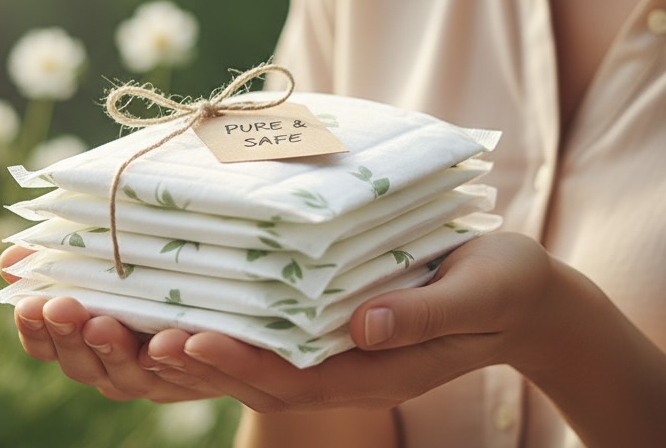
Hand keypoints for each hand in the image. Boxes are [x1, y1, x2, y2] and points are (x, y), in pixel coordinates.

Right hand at [0, 245, 222, 402]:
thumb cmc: (148, 277)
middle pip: (81, 364)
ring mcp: (155, 376)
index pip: (46, 344)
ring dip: (114, 351)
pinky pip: (186, 372)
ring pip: (128, 375)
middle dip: (69, 336)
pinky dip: (176, 358)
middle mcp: (114, 367)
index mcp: (85, 340)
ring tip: (106, 324)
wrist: (229, 315)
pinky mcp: (199, 373)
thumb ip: (61, 262)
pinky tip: (171, 339)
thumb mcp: (104, 262)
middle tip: (63, 307)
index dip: (35, 329)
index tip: (27, 304)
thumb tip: (9, 259)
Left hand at [136, 233, 563, 412]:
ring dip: (204, 345)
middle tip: (138, 335)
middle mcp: (350, 366)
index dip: (239, 361)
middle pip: (262, 376)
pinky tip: (195, 297)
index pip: (296, 378)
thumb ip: (423, 314)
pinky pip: (277, 331)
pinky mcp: (339, 324)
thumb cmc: (507, 287)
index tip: (189, 337)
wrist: (526, 298)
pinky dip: (233, 321)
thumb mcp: (478, 293)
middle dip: (200, 361)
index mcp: (380, 368)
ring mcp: (342, 350)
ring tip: (142, 323)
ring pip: (260, 358)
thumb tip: (362, 325)